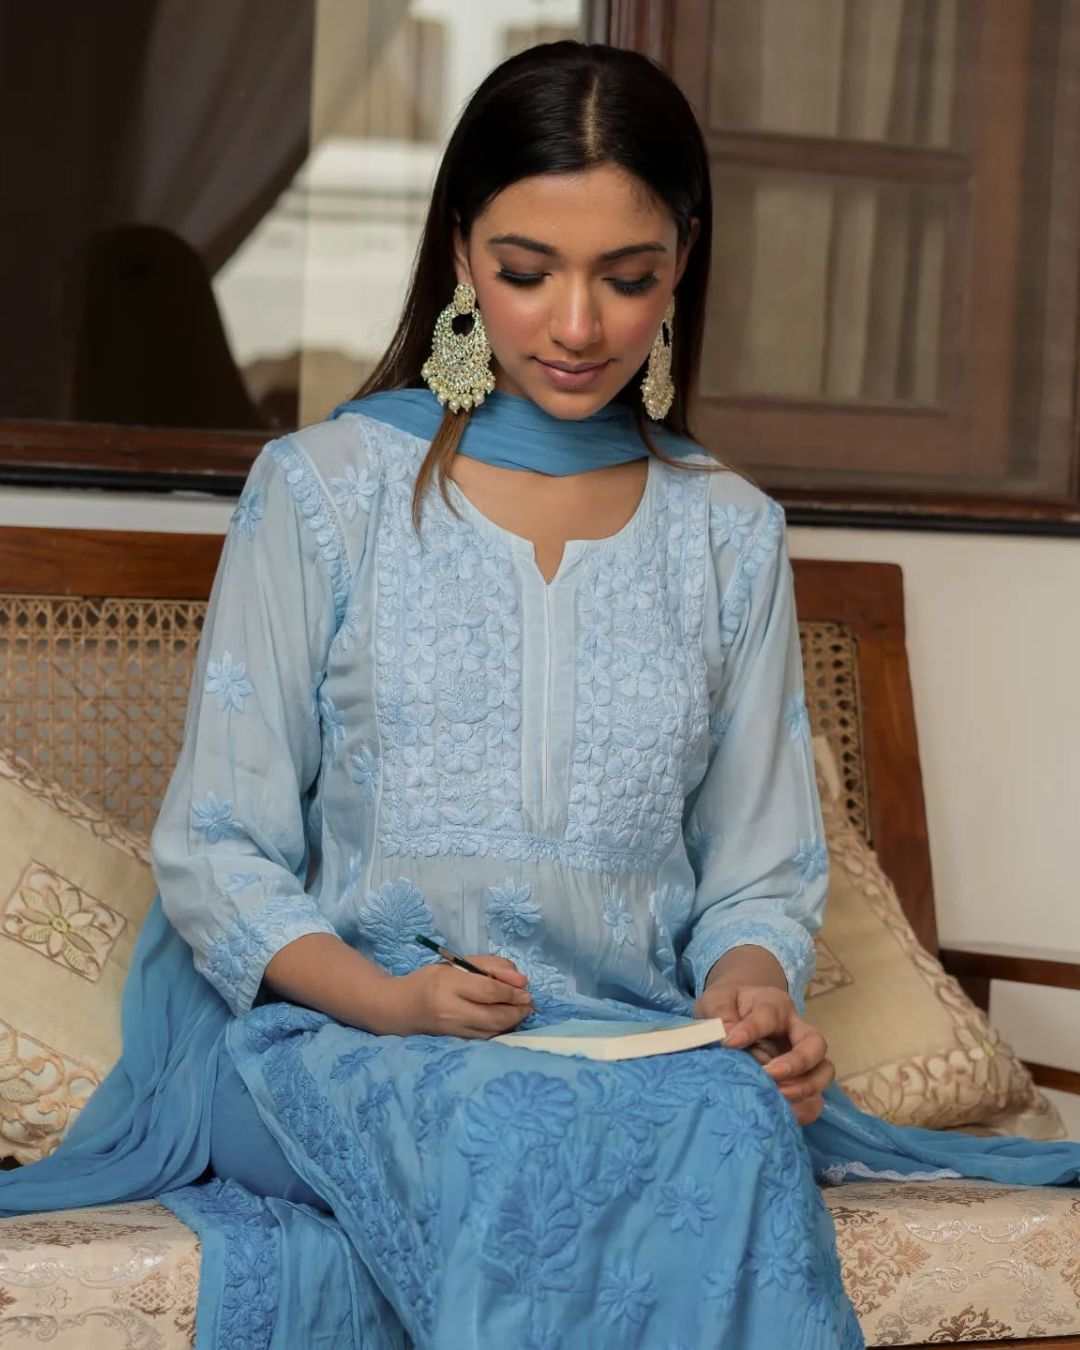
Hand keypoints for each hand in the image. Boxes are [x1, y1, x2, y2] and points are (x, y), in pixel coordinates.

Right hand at [390, 954, 532, 1037]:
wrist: (400, 1008)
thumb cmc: (430, 980)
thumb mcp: (457, 964)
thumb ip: (490, 966)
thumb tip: (521, 980)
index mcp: (448, 985)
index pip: (488, 990)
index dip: (511, 993)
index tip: (526, 990)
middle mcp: (450, 1011)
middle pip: (493, 1016)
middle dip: (517, 1011)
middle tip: (529, 1003)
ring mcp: (452, 1031)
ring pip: (492, 1031)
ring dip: (512, 1023)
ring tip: (522, 1011)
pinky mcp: (455, 1042)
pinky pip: (485, 1038)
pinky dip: (500, 1030)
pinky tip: (506, 1021)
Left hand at [695, 981, 832, 1125]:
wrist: (735, 1014)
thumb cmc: (727, 1006)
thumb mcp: (716, 1002)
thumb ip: (720, 1015)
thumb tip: (729, 1040)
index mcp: (774, 1005)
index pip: (769, 1016)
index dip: (751, 1030)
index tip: (729, 1044)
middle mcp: (796, 1030)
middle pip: (815, 1044)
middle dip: (796, 1063)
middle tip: (769, 1076)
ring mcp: (803, 1058)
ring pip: (823, 1072)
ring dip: (804, 1088)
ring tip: (777, 1097)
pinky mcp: (800, 1082)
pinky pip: (815, 1099)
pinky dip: (803, 1109)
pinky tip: (780, 1114)